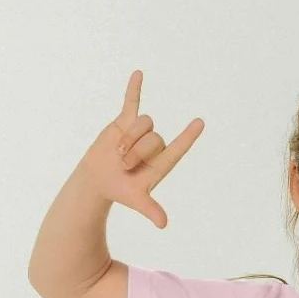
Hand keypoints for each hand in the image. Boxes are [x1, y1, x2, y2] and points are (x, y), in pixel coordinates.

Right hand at [77, 70, 204, 228]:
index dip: (188, 136)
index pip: (179, 147)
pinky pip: (131, 102)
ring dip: (127, 138)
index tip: (200, 122)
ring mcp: (141, 132)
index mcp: (162, 162)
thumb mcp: (136, 200)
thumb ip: (150, 209)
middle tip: (125, 164)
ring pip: (141, 124)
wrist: (98, 179)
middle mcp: (155, 145)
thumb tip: (163, 224)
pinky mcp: (125, 122)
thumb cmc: (120, 190)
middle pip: (153, 136)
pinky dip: (134, 88)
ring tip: (118, 153)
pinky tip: (139, 73)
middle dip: (135, 151)